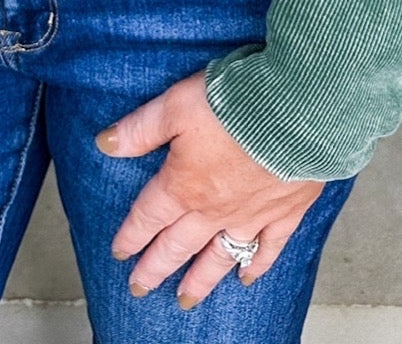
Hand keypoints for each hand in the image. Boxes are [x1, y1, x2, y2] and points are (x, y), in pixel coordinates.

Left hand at [96, 67, 324, 307]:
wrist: (296, 110)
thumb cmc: (234, 102)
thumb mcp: (175, 105)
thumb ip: (141, 128)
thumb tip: (105, 144)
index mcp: (183, 185)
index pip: (149, 217)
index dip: (131, 235)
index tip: (119, 253)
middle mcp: (213, 209)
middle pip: (178, 246)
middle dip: (156, 268)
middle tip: (141, 288)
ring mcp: (251, 215)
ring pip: (219, 257)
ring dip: (200, 280)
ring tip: (186, 300)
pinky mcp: (285, 212)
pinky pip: (267, 249)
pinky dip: (256, 266)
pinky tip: (247, 278)